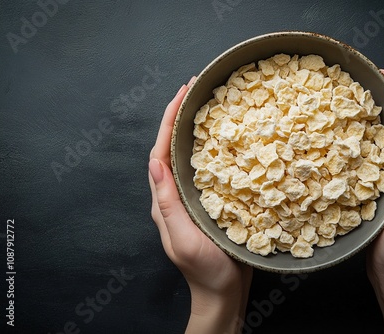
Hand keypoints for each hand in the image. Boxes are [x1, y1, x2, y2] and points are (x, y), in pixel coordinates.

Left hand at [148, 77, 252, 333]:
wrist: (224, 293)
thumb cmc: (206, 271)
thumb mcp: (183, 239)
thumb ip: (168, 204)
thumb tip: (154, 163)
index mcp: (165, 200)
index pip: (161, 153)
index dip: (168, 121)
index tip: (181, 93)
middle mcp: (176, 194)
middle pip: (174, 147)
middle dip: (181, 116)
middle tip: (196, 89)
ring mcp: (193, 198)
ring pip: (190, 155)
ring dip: (197, 128)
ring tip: (210, 105)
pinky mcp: (211, 202)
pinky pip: (209, 168)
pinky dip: (215, 148)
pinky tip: (229, 138)